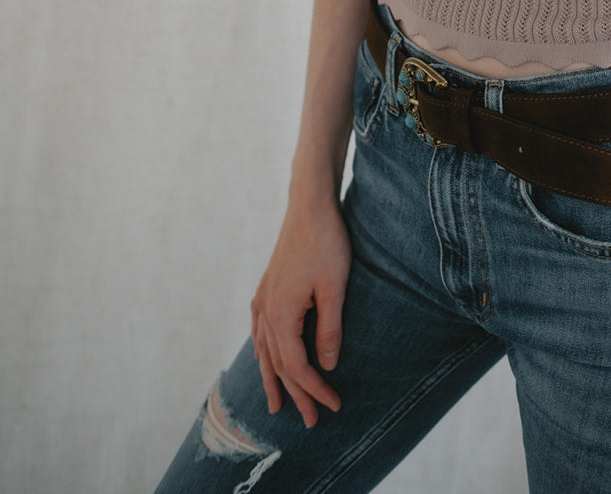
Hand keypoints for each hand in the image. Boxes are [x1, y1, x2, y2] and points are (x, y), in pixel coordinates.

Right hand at [250, 194, 351, 427]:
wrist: (309, 206)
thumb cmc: (326, 243)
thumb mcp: (334, 288)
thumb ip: (330, 330)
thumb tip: (327, 366)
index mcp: (281, 315)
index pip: (296, 367)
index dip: (314, 390)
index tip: (332, 406)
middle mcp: (265, 311)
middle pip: (278, 364)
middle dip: (295, 394)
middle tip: (309, 421)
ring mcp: (263, 298)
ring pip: (264, 350)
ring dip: (273, 379)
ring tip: (276, 405)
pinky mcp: (267, 287)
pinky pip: (260, 330)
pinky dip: (264, 351)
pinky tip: (264, 357)